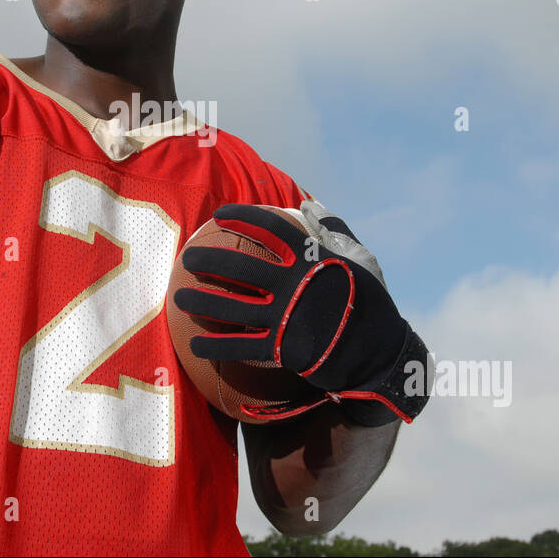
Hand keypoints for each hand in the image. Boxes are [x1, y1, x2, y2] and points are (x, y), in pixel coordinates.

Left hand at [172, 201, 429, 424]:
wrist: (380, 354)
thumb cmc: (370, 302)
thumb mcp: (361, 259)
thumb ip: (334, 229)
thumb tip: (308, 203)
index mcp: (313, 259)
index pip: (271, 229)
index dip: (242, 218)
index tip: (219, 214)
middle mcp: (296, 285)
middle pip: (241, 268)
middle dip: (208, 260)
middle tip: (186, 258)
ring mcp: (288, 318)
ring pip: (232, 307)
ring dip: (201, 302)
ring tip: (178, 298)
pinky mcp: (283, 349)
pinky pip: (240, 346)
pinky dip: (214, 345)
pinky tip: (193, 345)